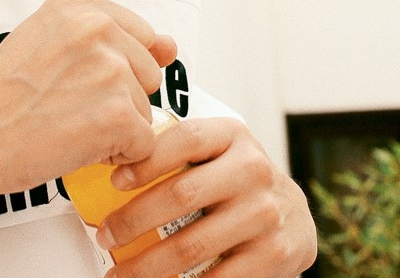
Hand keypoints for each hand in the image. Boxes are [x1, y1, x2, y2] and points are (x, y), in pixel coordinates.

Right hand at [0, 0, 177, 195]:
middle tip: (67, 104)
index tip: (75, 79)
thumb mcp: (51, 39)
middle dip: (118, 97)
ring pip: (146, 109)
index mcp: (81, 1)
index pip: (140, 37)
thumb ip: (113, 37)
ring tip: (67, 123)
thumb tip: (172, 46)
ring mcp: (110, 68)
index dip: (113, 69)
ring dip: (115, 126)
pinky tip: (78, 145)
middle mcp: (99, 26)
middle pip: (147, 72)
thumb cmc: (5, 93)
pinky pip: (144, 143)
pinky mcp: (117, 113)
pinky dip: (118, 156)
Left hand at [94, 116, 316, 277]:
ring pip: (192, 245)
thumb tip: (115, 159)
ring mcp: (265, 213)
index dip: (146, 161)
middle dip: (134, 220)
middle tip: (106, 236)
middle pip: (181, 195)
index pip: (184, 139)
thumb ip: (179, 147)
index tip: (114, 182)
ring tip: (120, 273)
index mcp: (233, 135)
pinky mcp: (274, 254)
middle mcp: (252, 170)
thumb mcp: (218, 148)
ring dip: (147, 266)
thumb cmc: (238, 178)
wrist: (293, 213)